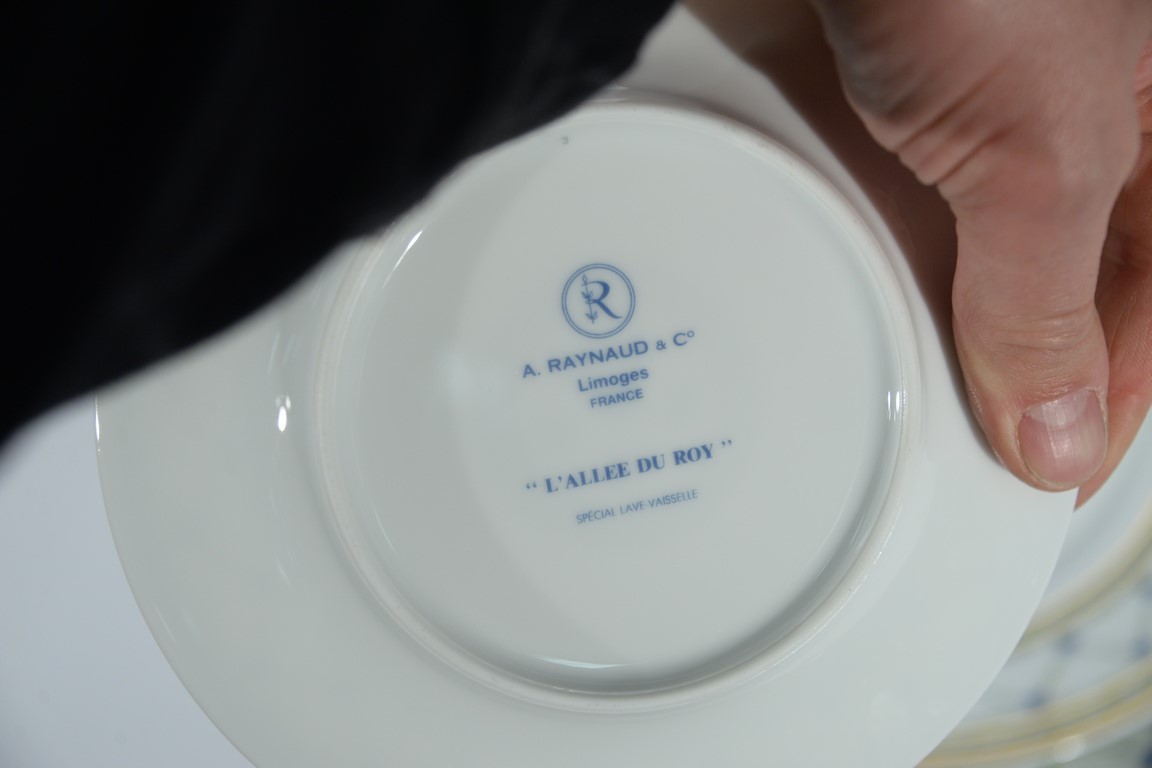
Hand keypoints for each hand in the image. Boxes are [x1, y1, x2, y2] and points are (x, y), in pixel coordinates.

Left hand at [687, 0, 1151, 501]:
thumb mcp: (1040, 156)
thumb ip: (1046, 299)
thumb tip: (1063, 437)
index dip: (1111, 398)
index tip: (1050, 475)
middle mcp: (1085, 126)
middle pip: (1073, 283)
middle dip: (1028, 368)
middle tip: (977, 448)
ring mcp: (990, 112)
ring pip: (984, 251)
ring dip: (947, 320)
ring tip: (913, 396)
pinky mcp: (905, 97)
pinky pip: (904, 205)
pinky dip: (879, 260)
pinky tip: (859, 299)